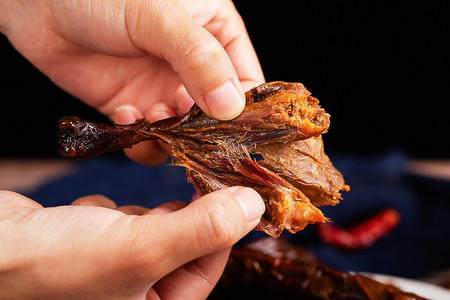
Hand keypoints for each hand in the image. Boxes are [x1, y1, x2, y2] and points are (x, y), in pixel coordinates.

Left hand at [0, 0, 263, 164]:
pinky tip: (125, 116)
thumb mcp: (158, 14)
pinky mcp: (133, 105)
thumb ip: (199, 58)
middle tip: (189, 132)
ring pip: (184, 130)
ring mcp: (162, 86)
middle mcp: (193, 64)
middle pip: (216, 112)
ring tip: (154, 118)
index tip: (233, 131)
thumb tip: (231, 107)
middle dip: (204, 128)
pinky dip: (141, 139)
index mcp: (215, 31)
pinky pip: (149, 136)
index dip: (243, 109)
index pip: (246, 79)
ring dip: (173, 137)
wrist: (38, 0)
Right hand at [0, 188, 263, 298]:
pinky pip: (121, 223)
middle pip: (181, 246)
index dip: (220, 228)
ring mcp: (112, 272)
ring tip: (115, 215)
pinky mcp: (92, 247)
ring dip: (140, 215)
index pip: (208, 268)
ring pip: (150, 230)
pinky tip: (89, 216)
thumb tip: (251, 207)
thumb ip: (201, 229)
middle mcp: (135, 297)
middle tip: (180, 187)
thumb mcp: (139, 249)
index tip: (228, 189)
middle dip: (176, 218)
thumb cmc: (53, 264)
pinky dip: (112, 212)